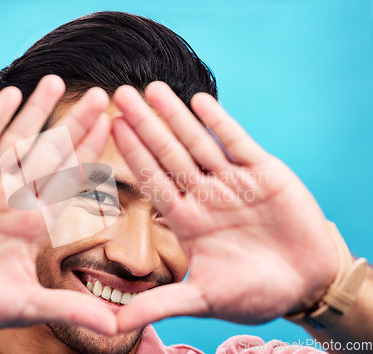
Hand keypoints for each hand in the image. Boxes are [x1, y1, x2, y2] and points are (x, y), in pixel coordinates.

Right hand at [0, 75, 116, 334]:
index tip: (113, 129)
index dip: (92, 154)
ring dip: (38, 111)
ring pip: (18, 139)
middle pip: (51, 153)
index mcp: (36, 221)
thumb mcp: (23, 304)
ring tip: (57, 81)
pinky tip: (13, 96)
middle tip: (101, 96)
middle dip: (75, 125)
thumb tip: (115, 328)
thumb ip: (67, 308)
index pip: (71, 181)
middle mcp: (16, 195)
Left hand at [112, 82, 338, 331]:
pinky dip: (219, 122)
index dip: (130, 154)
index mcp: (187, 219)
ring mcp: (232, 180)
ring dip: (176, 115)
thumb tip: (112, 326)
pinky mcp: (264, 171)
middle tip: (118, 95)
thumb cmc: (255, 293)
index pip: (152, 180)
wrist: (306, 283)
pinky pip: (237, 141)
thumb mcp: (203, 298)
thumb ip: (160, 304)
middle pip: (168, 153)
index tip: (108, 129)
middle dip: (145, 125)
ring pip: (198, 141)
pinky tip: (199, 101)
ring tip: (152, 88)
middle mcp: (204, 194)